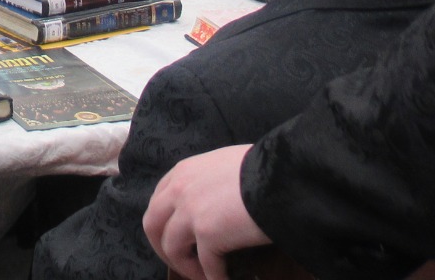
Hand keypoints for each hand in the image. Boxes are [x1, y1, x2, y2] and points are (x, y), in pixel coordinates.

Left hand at [143, 145, 266, 279]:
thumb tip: (212, 204)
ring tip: (207, 276)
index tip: (179, 240)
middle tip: (184, 264)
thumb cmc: (264, 169)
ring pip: (172, 250)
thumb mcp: (225, 165)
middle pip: (153, 225)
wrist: (282, 176)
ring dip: (189, 268)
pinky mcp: (206, 233)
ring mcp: (189, 211)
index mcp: (182, 172)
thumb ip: (208, 181)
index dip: (164, 225)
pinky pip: (207, 266)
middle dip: (163, 249)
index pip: (158, 202)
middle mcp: (179, 189)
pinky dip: (216, 278)